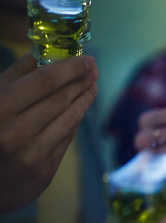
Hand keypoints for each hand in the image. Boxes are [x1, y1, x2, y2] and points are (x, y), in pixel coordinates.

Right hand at [0, 54, 98, 212]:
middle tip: (93, 69)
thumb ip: (19, 74)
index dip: (71, 68)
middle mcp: (14, 134)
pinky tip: (80, 107)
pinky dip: (75, 120)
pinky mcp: (43, 172)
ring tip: (92, 86)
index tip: (88, 59)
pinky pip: (66, 139)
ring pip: (69, 120)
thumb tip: (48, 50)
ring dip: (84, 100)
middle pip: (61, 100)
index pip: (45, 81)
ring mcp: (31, 156)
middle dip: (81, 82)